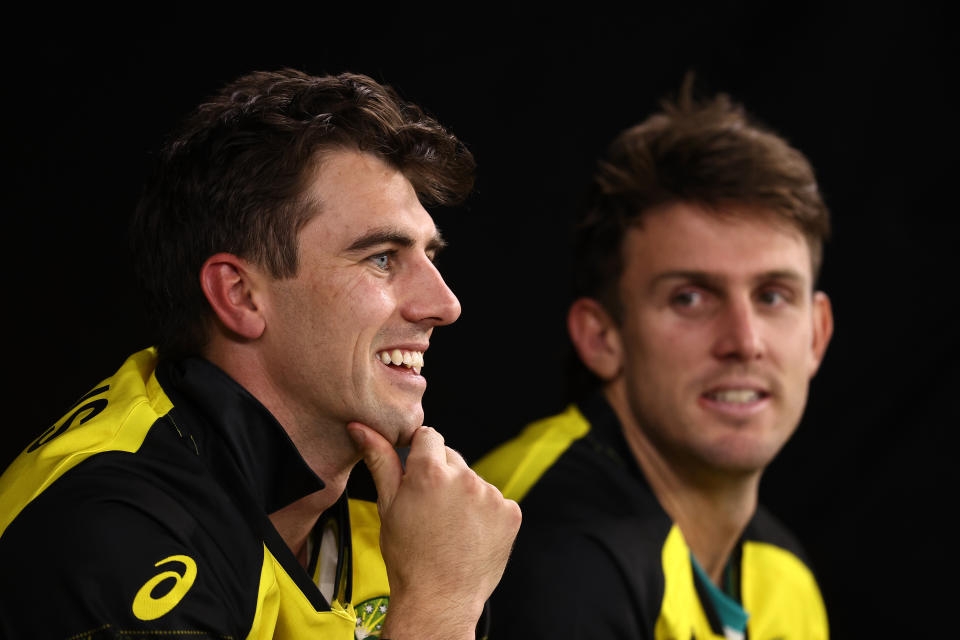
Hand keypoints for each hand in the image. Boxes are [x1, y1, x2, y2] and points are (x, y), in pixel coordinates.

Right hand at [348, 422, 520, 639]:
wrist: (439, 600)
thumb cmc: (408, 557)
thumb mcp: (388, 506)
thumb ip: (380, 460)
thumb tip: (362, 428)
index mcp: (430, 472)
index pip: (429, 436)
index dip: (421, 454)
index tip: (417, 475)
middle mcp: (464, 478)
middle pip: (452, 458)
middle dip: (442, 476)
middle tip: (430, 510)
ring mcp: (491, 495)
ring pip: (473, 481)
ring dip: (464, 495)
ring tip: (450, 527)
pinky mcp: (510, 512)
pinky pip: (495, 501)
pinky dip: (485, 513)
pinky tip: (470, 534)